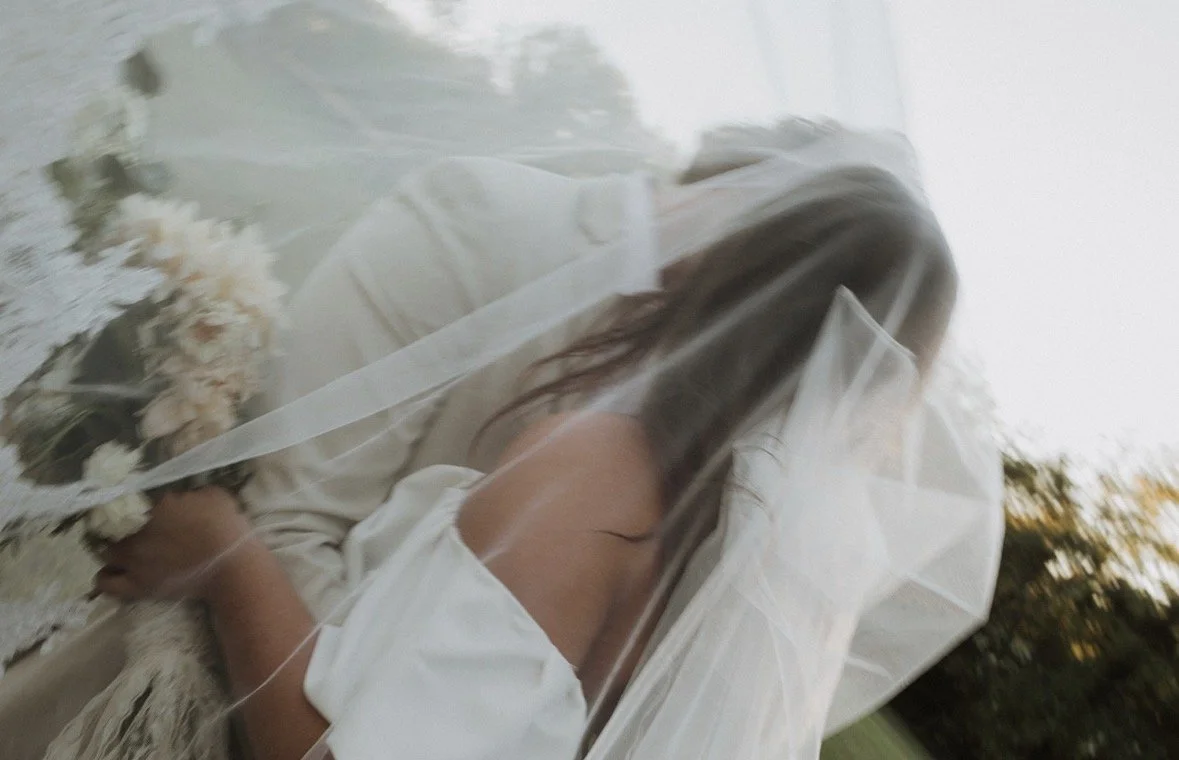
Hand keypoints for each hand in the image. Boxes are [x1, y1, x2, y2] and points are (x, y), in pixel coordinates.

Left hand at [94, 487, 253, 600]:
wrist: (232, 567)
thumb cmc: (227, 528)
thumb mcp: (212, 496)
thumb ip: (189, 494)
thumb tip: (178, 497)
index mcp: (156, 506)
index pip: (131, 499)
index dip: (136, 502)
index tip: (145, 507)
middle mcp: (137, 532)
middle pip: (111, 525)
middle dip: (118, 525)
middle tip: (131, 528)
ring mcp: (134, 560)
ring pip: (104, 553)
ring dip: (111, 550)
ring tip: (123, 551)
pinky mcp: (138, 586)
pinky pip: (107, 583)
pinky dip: (107, 577)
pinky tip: (116, 573)